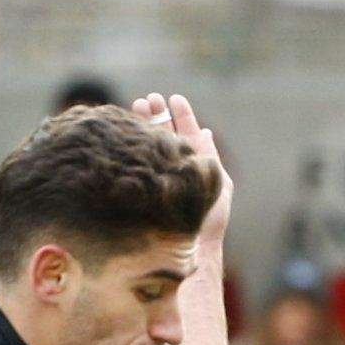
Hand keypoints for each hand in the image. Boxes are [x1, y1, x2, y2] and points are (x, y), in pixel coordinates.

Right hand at [134, 93, 230, 245]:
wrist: (192, 246)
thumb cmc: (209, 220)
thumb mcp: (217, 183)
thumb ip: (209, 156)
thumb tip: (206, 131)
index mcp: (194, 164)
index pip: (187, 132)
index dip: (181, 114)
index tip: (174, 97)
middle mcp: (175, 168)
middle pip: (165, 135)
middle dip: (157, 114)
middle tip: (148, 98)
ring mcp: (159, 176)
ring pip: (151, 144)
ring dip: (144, 124)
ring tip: (136, 105)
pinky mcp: (146, 188)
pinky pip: (141, 162)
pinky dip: (135, 145)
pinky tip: (127, 131)